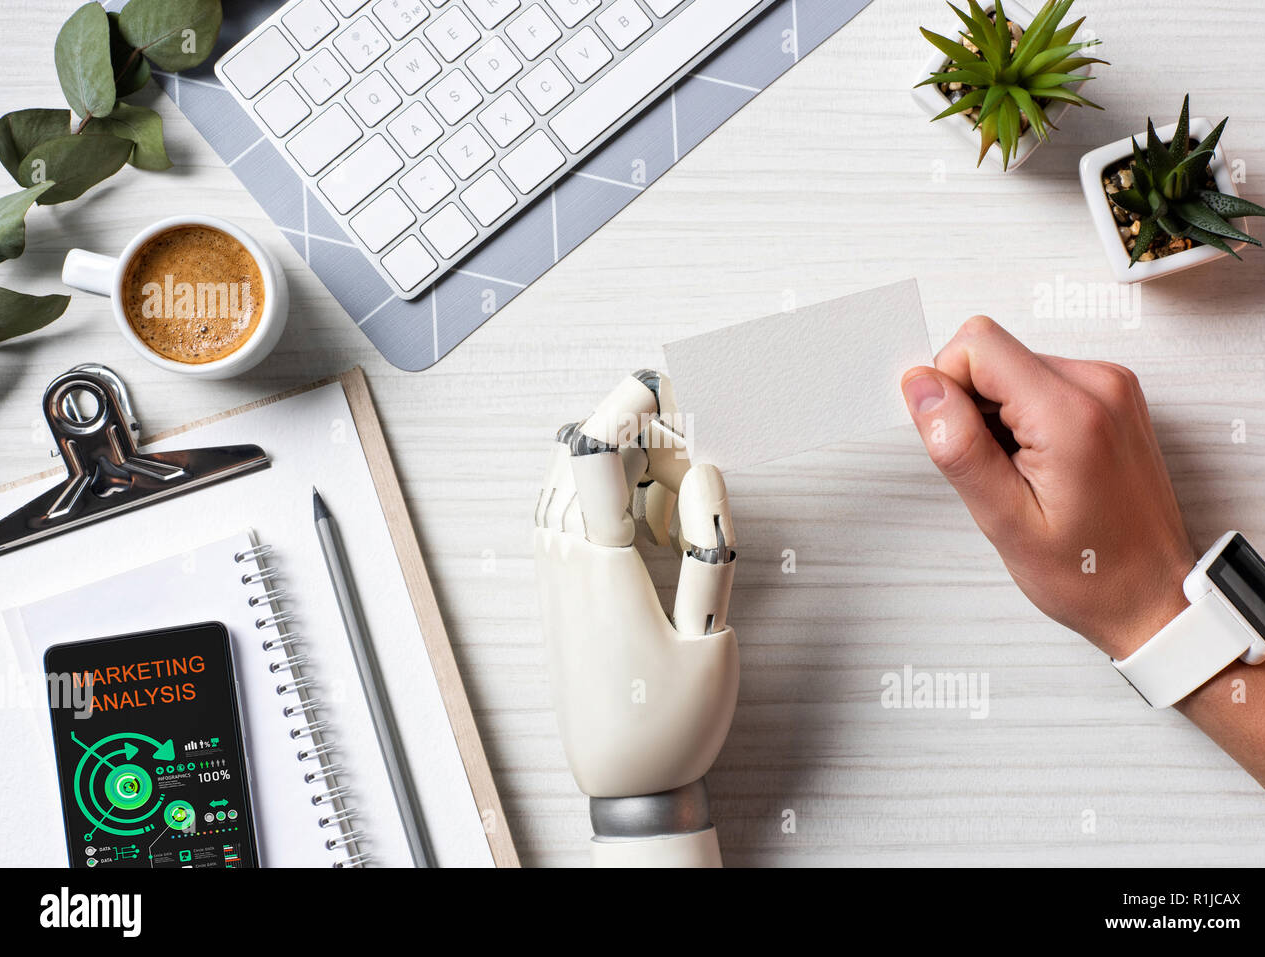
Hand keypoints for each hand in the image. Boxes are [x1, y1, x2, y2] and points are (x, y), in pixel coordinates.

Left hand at [533, 371, 737, 799]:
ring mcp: (551, 580)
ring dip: (615, 466)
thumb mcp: (713, 641)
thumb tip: (703, 476)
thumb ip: (709, 551)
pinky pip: (558, 516)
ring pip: (563, 486)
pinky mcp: (552, 593)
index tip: (655, 383)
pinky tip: (637, 516)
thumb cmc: (671, 722)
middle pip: (578, 462)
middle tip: (687, 460)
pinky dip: (595, 495)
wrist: (623, 785)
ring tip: (668, 492)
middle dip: (633, 437)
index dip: (622, 410)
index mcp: (603, 573)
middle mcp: (564, 567)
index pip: (596, 463)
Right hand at [901, 316, 1194, 659]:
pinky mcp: (1111, 394)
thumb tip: (921, 387)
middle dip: (971, 404)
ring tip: (1020, 472)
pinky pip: (1038, 380)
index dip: (947, 389)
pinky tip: (1037, 463)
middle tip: (994, 467)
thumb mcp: (1005, 520)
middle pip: (993, 352)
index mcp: (1072, 413)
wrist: (1153, 596)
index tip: (960, 442)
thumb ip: (958, 445)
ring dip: (997, 414)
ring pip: (1012, 365)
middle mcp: (1100, 385)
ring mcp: (1111, 385)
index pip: (976, 345)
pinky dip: (1022, 416)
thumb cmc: (1090, 572)